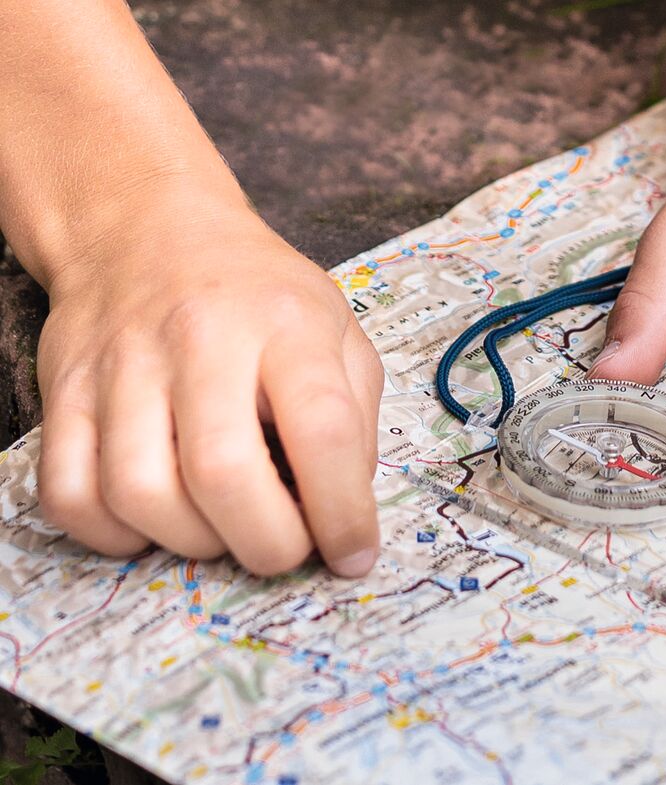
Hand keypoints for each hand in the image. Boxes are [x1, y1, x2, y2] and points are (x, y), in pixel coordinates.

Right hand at [36, 216, 383, 575]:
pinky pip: (69, 493)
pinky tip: (158, 522)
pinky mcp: (64, 391)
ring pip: (138, 492)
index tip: (354, 553)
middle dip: (266, 543)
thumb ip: (356, 417)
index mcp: (286, 324)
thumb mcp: (337, 330)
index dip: (342, 511)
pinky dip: (114, 535)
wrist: (147, 229)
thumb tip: (344, 511)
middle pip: (222, 473)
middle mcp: (201, 339)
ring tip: (225, 530)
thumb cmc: (258, 294)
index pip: (321, 429)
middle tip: (286, 550)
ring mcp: (121, 365)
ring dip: (192, 542)